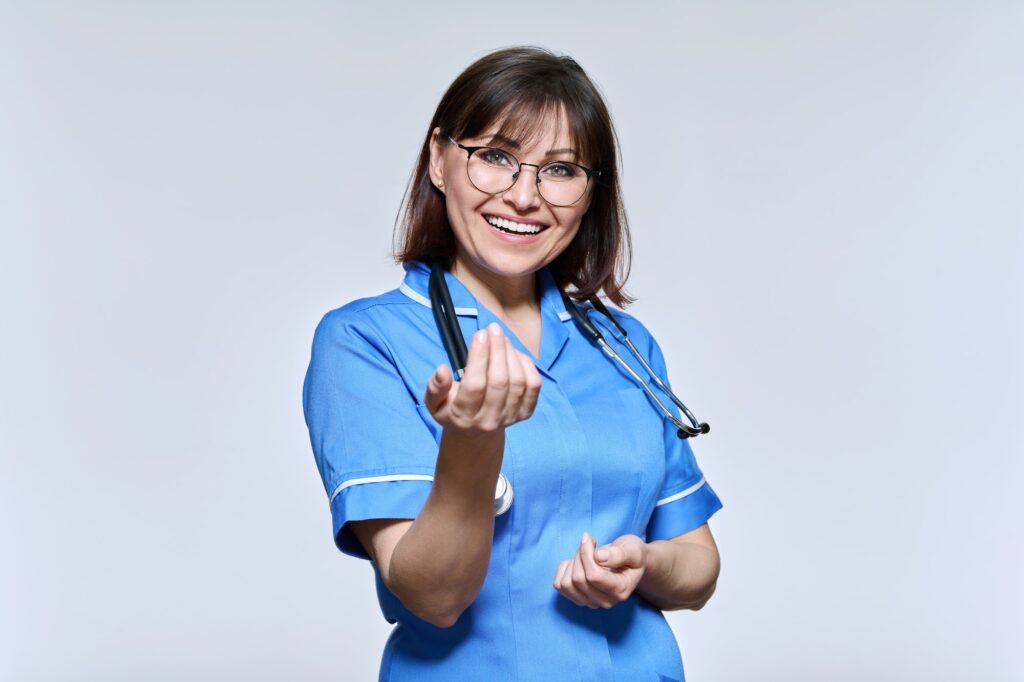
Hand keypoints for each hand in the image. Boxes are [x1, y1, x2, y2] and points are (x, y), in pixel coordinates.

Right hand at [424, 322, 541, 435]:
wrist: (475, 433)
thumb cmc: (452, 409)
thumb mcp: (434, 402)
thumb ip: (435, 387)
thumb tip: (442, 370)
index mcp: (464, 416)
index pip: (475, 384)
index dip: (479, 357)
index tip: (479, 334)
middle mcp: (488, 420)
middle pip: (499, 381)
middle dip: (498, 350)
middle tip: (493, 329)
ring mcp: (509, 417)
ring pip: (517, 381)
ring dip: (511, 354)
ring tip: (502, 338)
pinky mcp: (525, 413)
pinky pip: (533, 386)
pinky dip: (527, 365)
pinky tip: (514, 353)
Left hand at [553, 533, 646, 608]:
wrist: (630, 562)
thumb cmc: (632, 554)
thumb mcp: (633, 549)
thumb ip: (619, 554)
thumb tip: (599, 557)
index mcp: (620, 591)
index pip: (593, 576)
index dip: (586, 554)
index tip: (588, 537)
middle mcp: (606, 601)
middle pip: (578, 579)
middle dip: (579, 554)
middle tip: (588, 542)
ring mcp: (590, 602)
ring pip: (567, 583)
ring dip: (572, 561)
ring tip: (584, 552)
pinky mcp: (578, 598)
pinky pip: (559, 585)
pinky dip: (563, 569)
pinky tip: (576, 562)